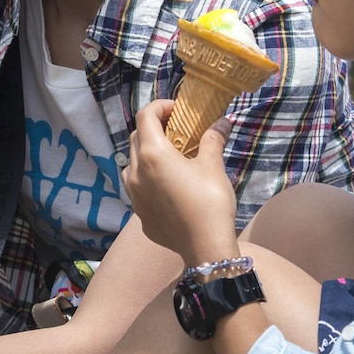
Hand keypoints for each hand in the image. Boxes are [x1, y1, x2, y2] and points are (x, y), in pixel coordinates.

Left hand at [120, 101, 240, 266]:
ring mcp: (134, 195)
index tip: (177, 110)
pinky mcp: (139, 214)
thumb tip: (222, 121)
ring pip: (132, 165)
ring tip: (170, 158)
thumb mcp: (213, 166)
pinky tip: (168, 186)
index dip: (160, 107)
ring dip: (146, 154)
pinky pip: (138, 188)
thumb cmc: (209, 201)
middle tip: (176, 131)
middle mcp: (135, 172)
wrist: (204, 246)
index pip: (145, 117)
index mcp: (152, 154)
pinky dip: (148, 179)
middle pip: (136, 138)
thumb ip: (212, 139)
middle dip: (153, 128)